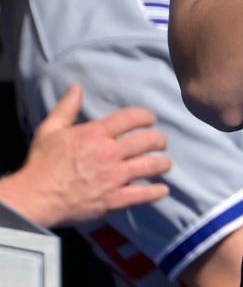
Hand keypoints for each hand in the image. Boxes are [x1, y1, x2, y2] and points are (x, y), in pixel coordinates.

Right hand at [3, 85, 169, 228]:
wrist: (35, 197)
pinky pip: (144, 194)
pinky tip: (162, 190)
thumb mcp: (50, 130)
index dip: (147, 116)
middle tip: (160, 143)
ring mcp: (114, 177)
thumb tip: (76, 87)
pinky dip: (157, 192)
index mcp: (95, 134)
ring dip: (163, 163)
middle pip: (150, 140)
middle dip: (160, 140)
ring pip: (153, 165)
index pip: (132, 117)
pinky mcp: (115, 199)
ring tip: (164, 164)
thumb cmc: (42, 163)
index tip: (150, 120)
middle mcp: (109, 153)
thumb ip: (67, 108)